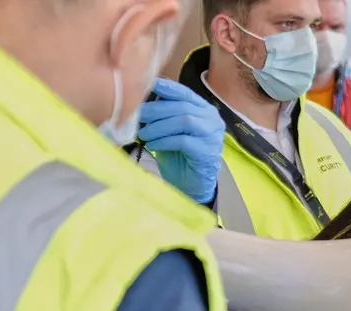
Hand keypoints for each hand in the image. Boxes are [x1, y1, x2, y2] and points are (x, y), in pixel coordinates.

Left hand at [138, 78, 224, 204]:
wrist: (191, 184)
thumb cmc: (180, 156)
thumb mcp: (169, 131)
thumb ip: (163, 116)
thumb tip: (141, 101)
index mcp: (203, 110)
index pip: (185, 93)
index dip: (167, 88)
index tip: (149, 84)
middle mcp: (212, 120)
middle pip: (182, 107)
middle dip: (156, 110)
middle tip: (138, 115)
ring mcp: (212, 136)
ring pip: (184, 121)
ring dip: (159, 127)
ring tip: (143, 133)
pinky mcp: (207, 152)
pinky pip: (183, 141)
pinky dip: (164, 141)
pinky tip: (152, 145)